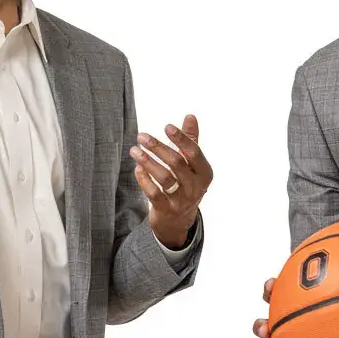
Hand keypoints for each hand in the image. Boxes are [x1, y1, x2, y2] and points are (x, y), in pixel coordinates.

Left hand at [130, 114, 212, 248]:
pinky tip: (137, 168)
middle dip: (158, 148)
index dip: (181, 139)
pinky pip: (154, 193)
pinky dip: (144, 180)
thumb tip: (190, 116)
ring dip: (147, 162)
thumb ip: (191, 141)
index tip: (167, 127)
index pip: (194, 153)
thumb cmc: (185, 185)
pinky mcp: (166, 209)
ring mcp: (181, 200)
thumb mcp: (192, 165)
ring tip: (134, 150)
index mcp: (204, 173)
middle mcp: (195, 187)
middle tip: (142, 136)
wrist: (179, 221)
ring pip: (164, 178)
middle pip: (177, 163)